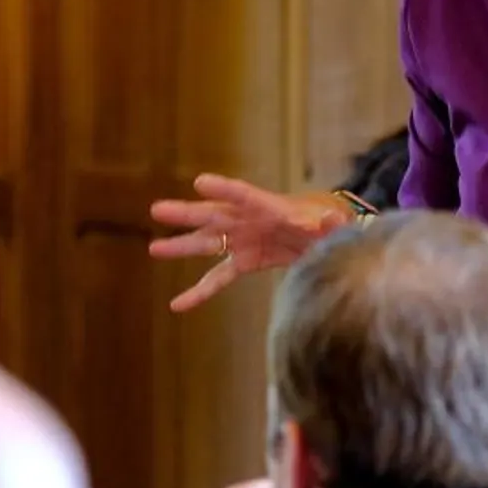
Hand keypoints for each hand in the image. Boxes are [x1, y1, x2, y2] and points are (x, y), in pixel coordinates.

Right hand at [149, 175, 352, 310]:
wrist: (328, 236)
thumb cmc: (330, 222)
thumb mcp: (333, 221)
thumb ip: (329, 223)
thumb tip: (331, 220)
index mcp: (270, 206)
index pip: (244, 195)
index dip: (223, 188)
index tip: (201, 183)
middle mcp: (249, 220)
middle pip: (214, 215)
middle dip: (187, 213)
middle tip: (158, 209)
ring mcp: (243, 240)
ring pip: (207, 243)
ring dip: (181, 246)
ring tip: (154, 249)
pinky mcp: (244, 261)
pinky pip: (217, 277)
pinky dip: (199, 291)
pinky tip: (177, 304)